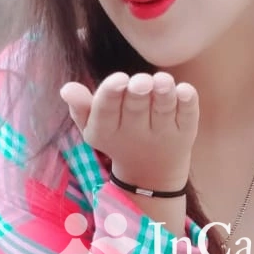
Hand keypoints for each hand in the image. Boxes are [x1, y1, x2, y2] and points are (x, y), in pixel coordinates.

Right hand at [59, 71, 197, 190]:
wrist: (151, 173)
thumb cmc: (117, 137)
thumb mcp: (94, 127)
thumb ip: (80, 107)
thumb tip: (66, 88)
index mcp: (107, 130)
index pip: (106, 112)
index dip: (111, 95)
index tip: (118, 79)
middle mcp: (135, 133)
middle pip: (135, 110)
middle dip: (137, 93)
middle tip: (140, 80)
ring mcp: (162, 134)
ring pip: (163, 111)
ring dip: (163, 95)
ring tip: (162, 80)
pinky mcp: (185, 133)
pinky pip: (188, 117)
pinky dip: (188, 104)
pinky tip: (186, 90)